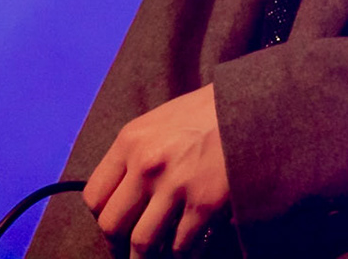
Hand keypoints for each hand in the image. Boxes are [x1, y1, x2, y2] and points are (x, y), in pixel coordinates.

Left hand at [83, 83, 229, 256]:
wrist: (253, 105)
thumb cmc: (208, 112)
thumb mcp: (160, 121)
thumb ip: (137, 153)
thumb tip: (124, 193)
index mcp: (130, 140)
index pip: (94, 196)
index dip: (102, 219)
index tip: (115, 228)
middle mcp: (146, 164)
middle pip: (112, 226)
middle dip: (119, 246)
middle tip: (130, 252)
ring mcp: (174, 185)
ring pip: (142, 243)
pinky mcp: (204, 203)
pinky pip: (181, 246)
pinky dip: (182, 256)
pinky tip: (188, 252)